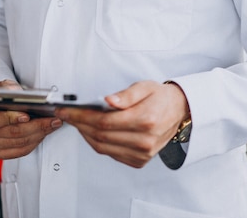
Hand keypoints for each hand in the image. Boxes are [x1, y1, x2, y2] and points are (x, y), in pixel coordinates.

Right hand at [0, 79, 62, 158]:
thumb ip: (8, 88)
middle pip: (13, 133)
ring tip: (53, 125)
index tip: (28, 116)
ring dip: (40, 134)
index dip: (12, 118)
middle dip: (37, 126)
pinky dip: (35, 142)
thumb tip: (19, 94)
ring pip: (20, 142)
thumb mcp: (2, 87)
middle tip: (53, 120)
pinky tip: (44, 133)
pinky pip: (21, 151)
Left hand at [56, 80, 189, 168]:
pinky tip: (93, 132)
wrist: (178, 110)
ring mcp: (143, 153)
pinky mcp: (140, 160)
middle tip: (68, 115)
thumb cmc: (161, 98)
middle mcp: (145, 140)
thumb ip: (126, 94)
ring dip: (86, 135)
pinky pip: (110, 154)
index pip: (104, 122)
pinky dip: (97, 144)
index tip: (68, 111)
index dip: (81, 117)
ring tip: (78, 123)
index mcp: (146, 120)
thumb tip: (108, 101)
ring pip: (102, 148)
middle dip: (79, 125)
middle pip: (100, 136)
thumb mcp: (145, 87)